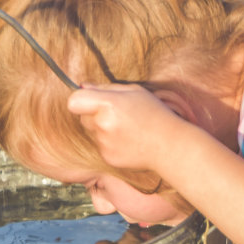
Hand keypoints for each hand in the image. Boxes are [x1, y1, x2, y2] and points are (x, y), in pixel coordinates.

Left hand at [67, 83, 195, 172]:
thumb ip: (105, 88)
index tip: (88, 101)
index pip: (74, 102)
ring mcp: (104, 143)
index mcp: (108, 104)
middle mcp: (103, 125)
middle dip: (94, 114)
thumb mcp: (134, 92)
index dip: (79, 100)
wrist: (169, 145)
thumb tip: (82, 86)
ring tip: (125, 129)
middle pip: (82, 117)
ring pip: (91, 132)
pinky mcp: (107, 157)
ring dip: (102, 129)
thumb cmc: (154, 114)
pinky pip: (100, 146)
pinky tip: (127, 141)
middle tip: (116, 115)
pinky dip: (110, 143)